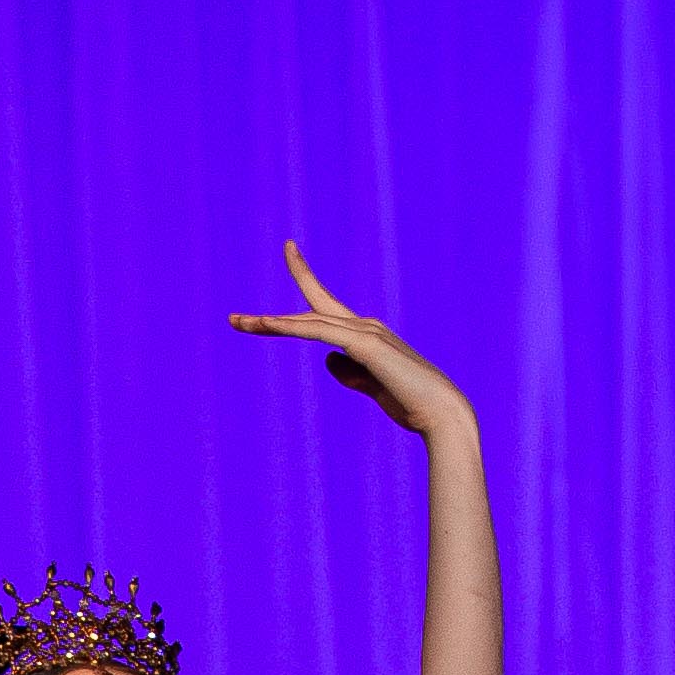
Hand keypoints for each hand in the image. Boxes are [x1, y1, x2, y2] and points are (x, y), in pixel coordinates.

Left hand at [229, 242, 473, 442]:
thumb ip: (350, 372)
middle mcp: (363, 326)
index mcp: (365, 335)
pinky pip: (319, 331)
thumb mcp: (371, 386)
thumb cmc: (412, 403)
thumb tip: (328, 358)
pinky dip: (291, 326)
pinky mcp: (365, 345)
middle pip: (308, 312)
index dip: (302, 283)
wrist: (442, 415)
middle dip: (269, 318)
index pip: (324, 309)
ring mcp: (365, 332)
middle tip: (232, 319)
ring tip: (237, 323)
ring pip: (308, 321)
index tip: (285, 259)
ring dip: (270, 323)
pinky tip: (267, 324)